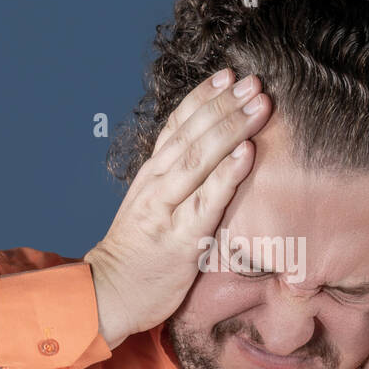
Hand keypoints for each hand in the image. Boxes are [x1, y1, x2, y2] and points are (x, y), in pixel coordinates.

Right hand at [85, 68, 272, 348]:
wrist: (109, 294)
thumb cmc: (137, 254)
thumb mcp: (150, 207)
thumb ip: (172, 181)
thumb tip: (204, 156)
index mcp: (150, 175)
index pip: (176, 125)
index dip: (203, 97)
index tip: (228, 75)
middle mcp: (156, 185)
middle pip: (192, 133)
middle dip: (224, 104)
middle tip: (254, 82)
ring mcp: (167, 209)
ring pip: (199, 158)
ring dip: (232, 127)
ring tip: (259, 105)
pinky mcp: (181, 238)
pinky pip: (208, 200)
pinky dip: (228, 174)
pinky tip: (247, 153)